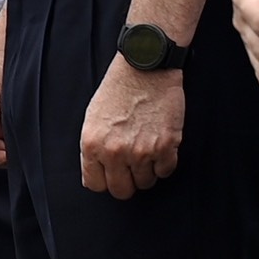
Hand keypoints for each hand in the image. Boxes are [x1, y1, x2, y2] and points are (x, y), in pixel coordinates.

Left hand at [79, 56, 183, 199]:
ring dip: (146, 171)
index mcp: (92, 144)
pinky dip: (164, 163)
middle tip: (130, 169)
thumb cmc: (117, 89)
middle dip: (126, 182)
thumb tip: (97, 173)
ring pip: (145, 183)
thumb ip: (93, 148)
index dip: (104, 180)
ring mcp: (142, 151)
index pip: (95, 185)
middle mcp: (115, 152)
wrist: (145, 67)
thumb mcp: (92, 118)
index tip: (111, 174)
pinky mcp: (166, 146)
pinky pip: (165, 172)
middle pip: (121, 191)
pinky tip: (160, 146)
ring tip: (145, 150)